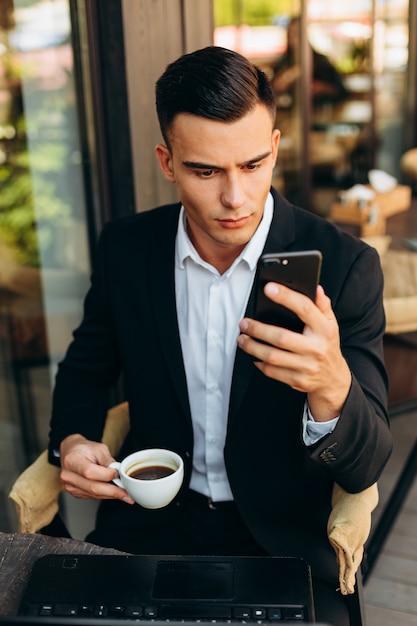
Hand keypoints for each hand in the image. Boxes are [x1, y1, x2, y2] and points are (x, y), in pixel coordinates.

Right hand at [59, 435, 133, 503]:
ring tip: (125, 495)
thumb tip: (118, 473)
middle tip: (128, 494)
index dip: (107, 475)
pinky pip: (92, 496)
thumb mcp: (98, 448)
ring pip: (94, 495)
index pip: (90, 472)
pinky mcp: (75, 492)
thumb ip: (108, 460)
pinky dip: (105, 495)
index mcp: (72, 461)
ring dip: (111, 495)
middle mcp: (69, 476)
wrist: (71, 452)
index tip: (119, 474)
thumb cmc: (84, 449)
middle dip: (113, 492)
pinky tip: (114, 493)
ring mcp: (70, 486)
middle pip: (93, 488)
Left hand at [237, 282, 350, 420]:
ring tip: (242, 339)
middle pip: (282, 338)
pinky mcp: (297, 380)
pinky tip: (252, 355)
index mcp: (324, 330)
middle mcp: (316, 348)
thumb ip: (322, 306)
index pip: (305, 309)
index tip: (269, 288)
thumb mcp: (331, 325)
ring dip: (253, 347)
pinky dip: (259, 363)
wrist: (333, 379)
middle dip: (258, 330)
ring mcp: (306, 366)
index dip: (286, 297)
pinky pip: (272, 372)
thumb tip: (315, 288)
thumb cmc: (327, 346)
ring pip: (273, 357)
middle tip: (244, 323)